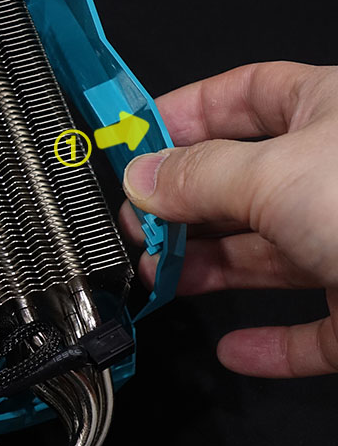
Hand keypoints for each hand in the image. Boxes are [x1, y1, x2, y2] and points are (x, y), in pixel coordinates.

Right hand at [119, 61, 337, 377]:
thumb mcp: (277, 174)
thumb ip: (198, 177)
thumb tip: (141, 178)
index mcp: (329, 111)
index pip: (240, 96)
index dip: (182, 113)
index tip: (129, 139)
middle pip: (241, 183)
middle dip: (182, 205)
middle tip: (133, 226)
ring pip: (268, 256)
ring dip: (209, 271)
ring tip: (157, 281)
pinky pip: (312, 330)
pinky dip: (271, 343)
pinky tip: (236, 349)